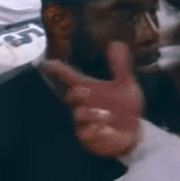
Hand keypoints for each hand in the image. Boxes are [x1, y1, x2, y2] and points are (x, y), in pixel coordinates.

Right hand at [41, 41, 143, 158]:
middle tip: (83, 90)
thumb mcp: (126, 84)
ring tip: (107, 114)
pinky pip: (85, 133)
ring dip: (91, 113)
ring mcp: (84, 121)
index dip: (58, 70)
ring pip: (79, 114)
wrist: (132, 131)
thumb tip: (117, 43)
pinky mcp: (88, 137)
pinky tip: (104, 128)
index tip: (47, 63)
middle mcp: (83, 103)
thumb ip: (120, 66)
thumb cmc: (124, 106)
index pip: (70, 77)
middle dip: (76, 93)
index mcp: (90, 89)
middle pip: (72, 95)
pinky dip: (94, 130)